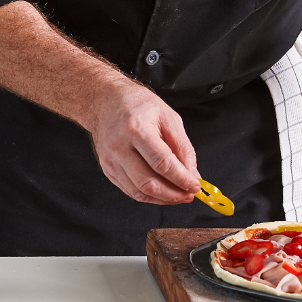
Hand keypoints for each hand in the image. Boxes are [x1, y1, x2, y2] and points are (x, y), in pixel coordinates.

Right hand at [87, 80, 200, 204]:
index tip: (195, 185)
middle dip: (173, 194)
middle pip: (148, 183)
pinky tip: (162, 192)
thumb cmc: (136, 105)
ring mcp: (111, 160)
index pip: (162, 163)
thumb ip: (182, 146)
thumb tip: (191, 172)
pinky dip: (149, 196)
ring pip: (139, 192)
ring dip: (162, 199)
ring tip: (178, 195)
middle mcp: (119, 147)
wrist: (106, 102)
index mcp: (136, 129)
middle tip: (188, 194)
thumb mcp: (167, 116)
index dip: (181, 179)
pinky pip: (130, 191)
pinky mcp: (107, 169)